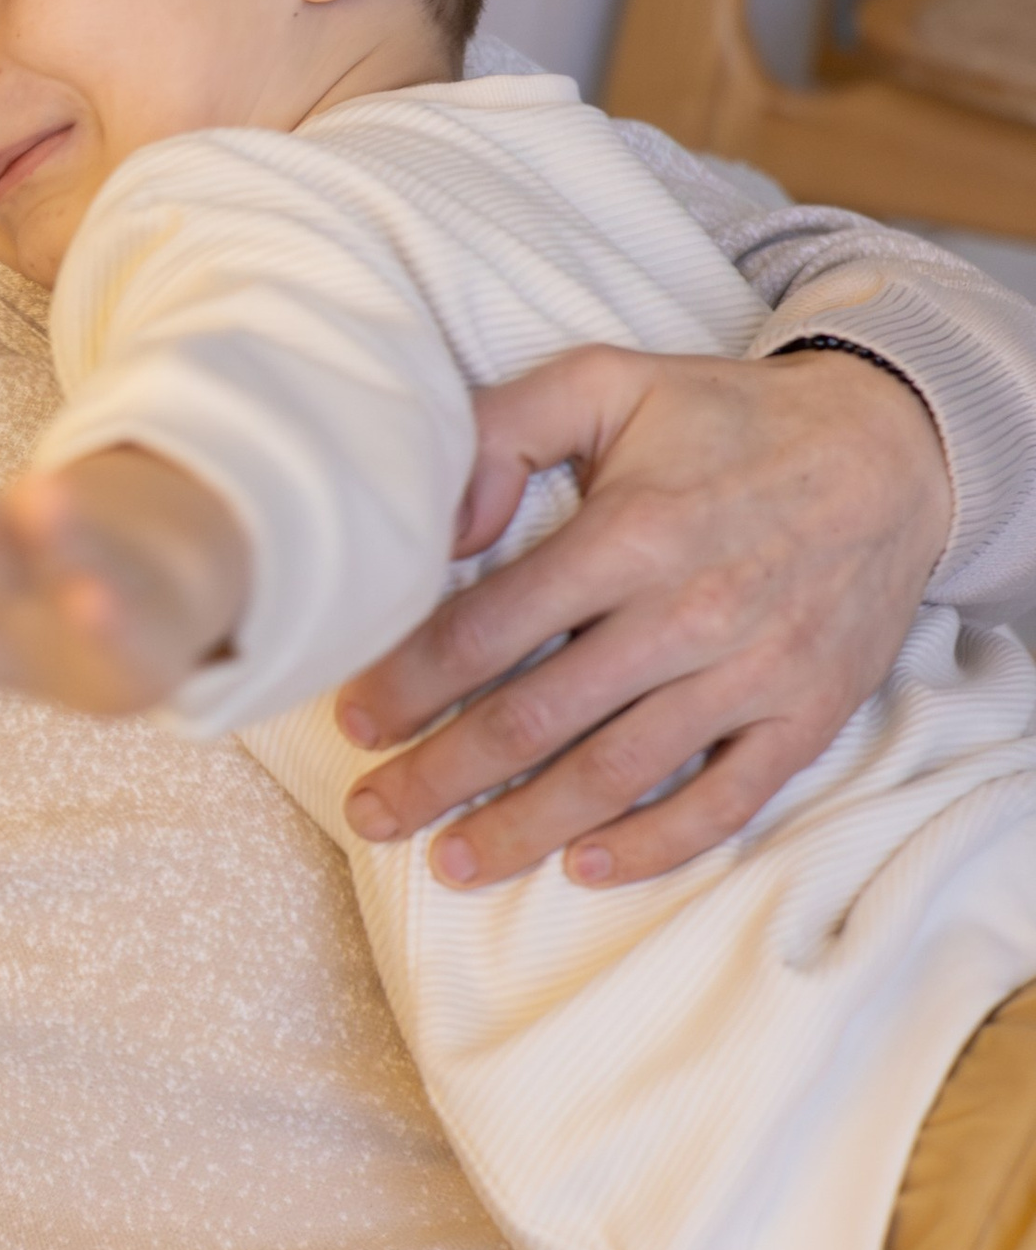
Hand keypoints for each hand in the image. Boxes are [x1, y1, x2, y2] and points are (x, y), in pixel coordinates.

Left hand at [335, 345, 948, 886]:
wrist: (895, 451)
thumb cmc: (729, 420)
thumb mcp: (610, 383)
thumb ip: (504, 429)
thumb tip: (442, 520)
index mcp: (631, 531)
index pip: (489, 628)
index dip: (410, 682)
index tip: (354, 721)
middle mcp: (689, 611)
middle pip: (536, 718)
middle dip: (441, 776)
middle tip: (374, 814)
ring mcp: (753, 672)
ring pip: (616, 775)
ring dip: (524, 828)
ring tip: (450, 861)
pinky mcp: (806, 715)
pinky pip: (724, 802)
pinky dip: (653, 845)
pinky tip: (584, 866)